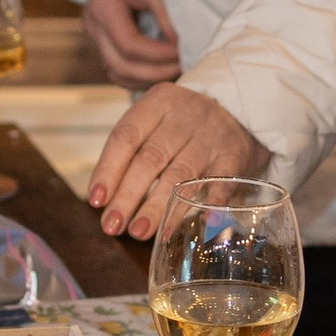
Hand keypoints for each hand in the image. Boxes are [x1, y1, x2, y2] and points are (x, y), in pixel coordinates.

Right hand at [80, 0, 181, 88]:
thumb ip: (165, 12)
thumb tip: (181, 43)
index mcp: (102, 10)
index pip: (129, 45)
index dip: (159, 54)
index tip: (183, 51)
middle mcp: (93, 28)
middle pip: (120, 67)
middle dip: (155, 72)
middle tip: (185, 66)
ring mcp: (95, 38)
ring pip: (117, 74)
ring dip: (147, 78)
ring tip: (175, 71)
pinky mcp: (102, 43)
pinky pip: (118, 70)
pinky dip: (138, 75)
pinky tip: (160, 70)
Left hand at [90, 82, 267, 241]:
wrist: (239, 109)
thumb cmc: (183, 125)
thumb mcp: (157, 121)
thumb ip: (130, 152)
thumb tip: (102, 199)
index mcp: (158, 102)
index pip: (127, 137)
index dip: (109, 170)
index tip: (97, 201)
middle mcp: (185, 116)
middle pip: (151, 158)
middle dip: (128, 195)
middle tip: (113, 225)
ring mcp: (212, 135)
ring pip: (181, 175)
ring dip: (158, 207)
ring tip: (139, 233)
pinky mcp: (235, 155)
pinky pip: (221, 183)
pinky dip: (209, 205)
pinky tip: (198, 223)